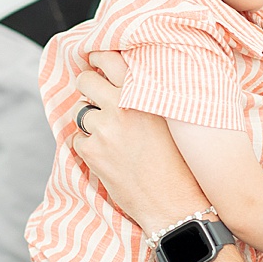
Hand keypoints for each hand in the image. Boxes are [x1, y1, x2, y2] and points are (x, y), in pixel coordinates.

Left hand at [70, 67, 207, 230]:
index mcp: (146, 92)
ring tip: (110, 136)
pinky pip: (79, 139)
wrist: (177, 204)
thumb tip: (127, 80)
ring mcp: (104, 128)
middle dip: (88, 87)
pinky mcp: (92, 152)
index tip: (97, 63)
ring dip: (89, 120)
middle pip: (86, 80)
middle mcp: (122, 105)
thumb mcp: (175, 120)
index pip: (109, 58)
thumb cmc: (183, 164)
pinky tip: (111, 157)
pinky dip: (89, 147)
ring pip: (79, 111)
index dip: (98, 59)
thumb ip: (152, 95)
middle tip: (96, 98)